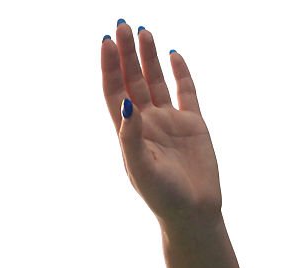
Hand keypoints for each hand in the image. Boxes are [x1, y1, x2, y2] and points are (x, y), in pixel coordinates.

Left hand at [102, 21, 221, 227]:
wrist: (193, 212)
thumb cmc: (162, 195)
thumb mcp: (142, 167)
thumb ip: (131, 138)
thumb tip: (126, 105)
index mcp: (128, 131)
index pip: (115, 91)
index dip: (109, 67)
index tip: (106, 41)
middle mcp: (146, 122)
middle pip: (133, 80)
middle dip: (126, 53)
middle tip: (122, 24)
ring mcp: (169, 121)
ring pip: (156, 81)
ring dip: (149, 57)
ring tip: (143, 31)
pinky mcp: (193, 123)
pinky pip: (186, 91)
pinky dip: (180, 72)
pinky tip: (173, 53)